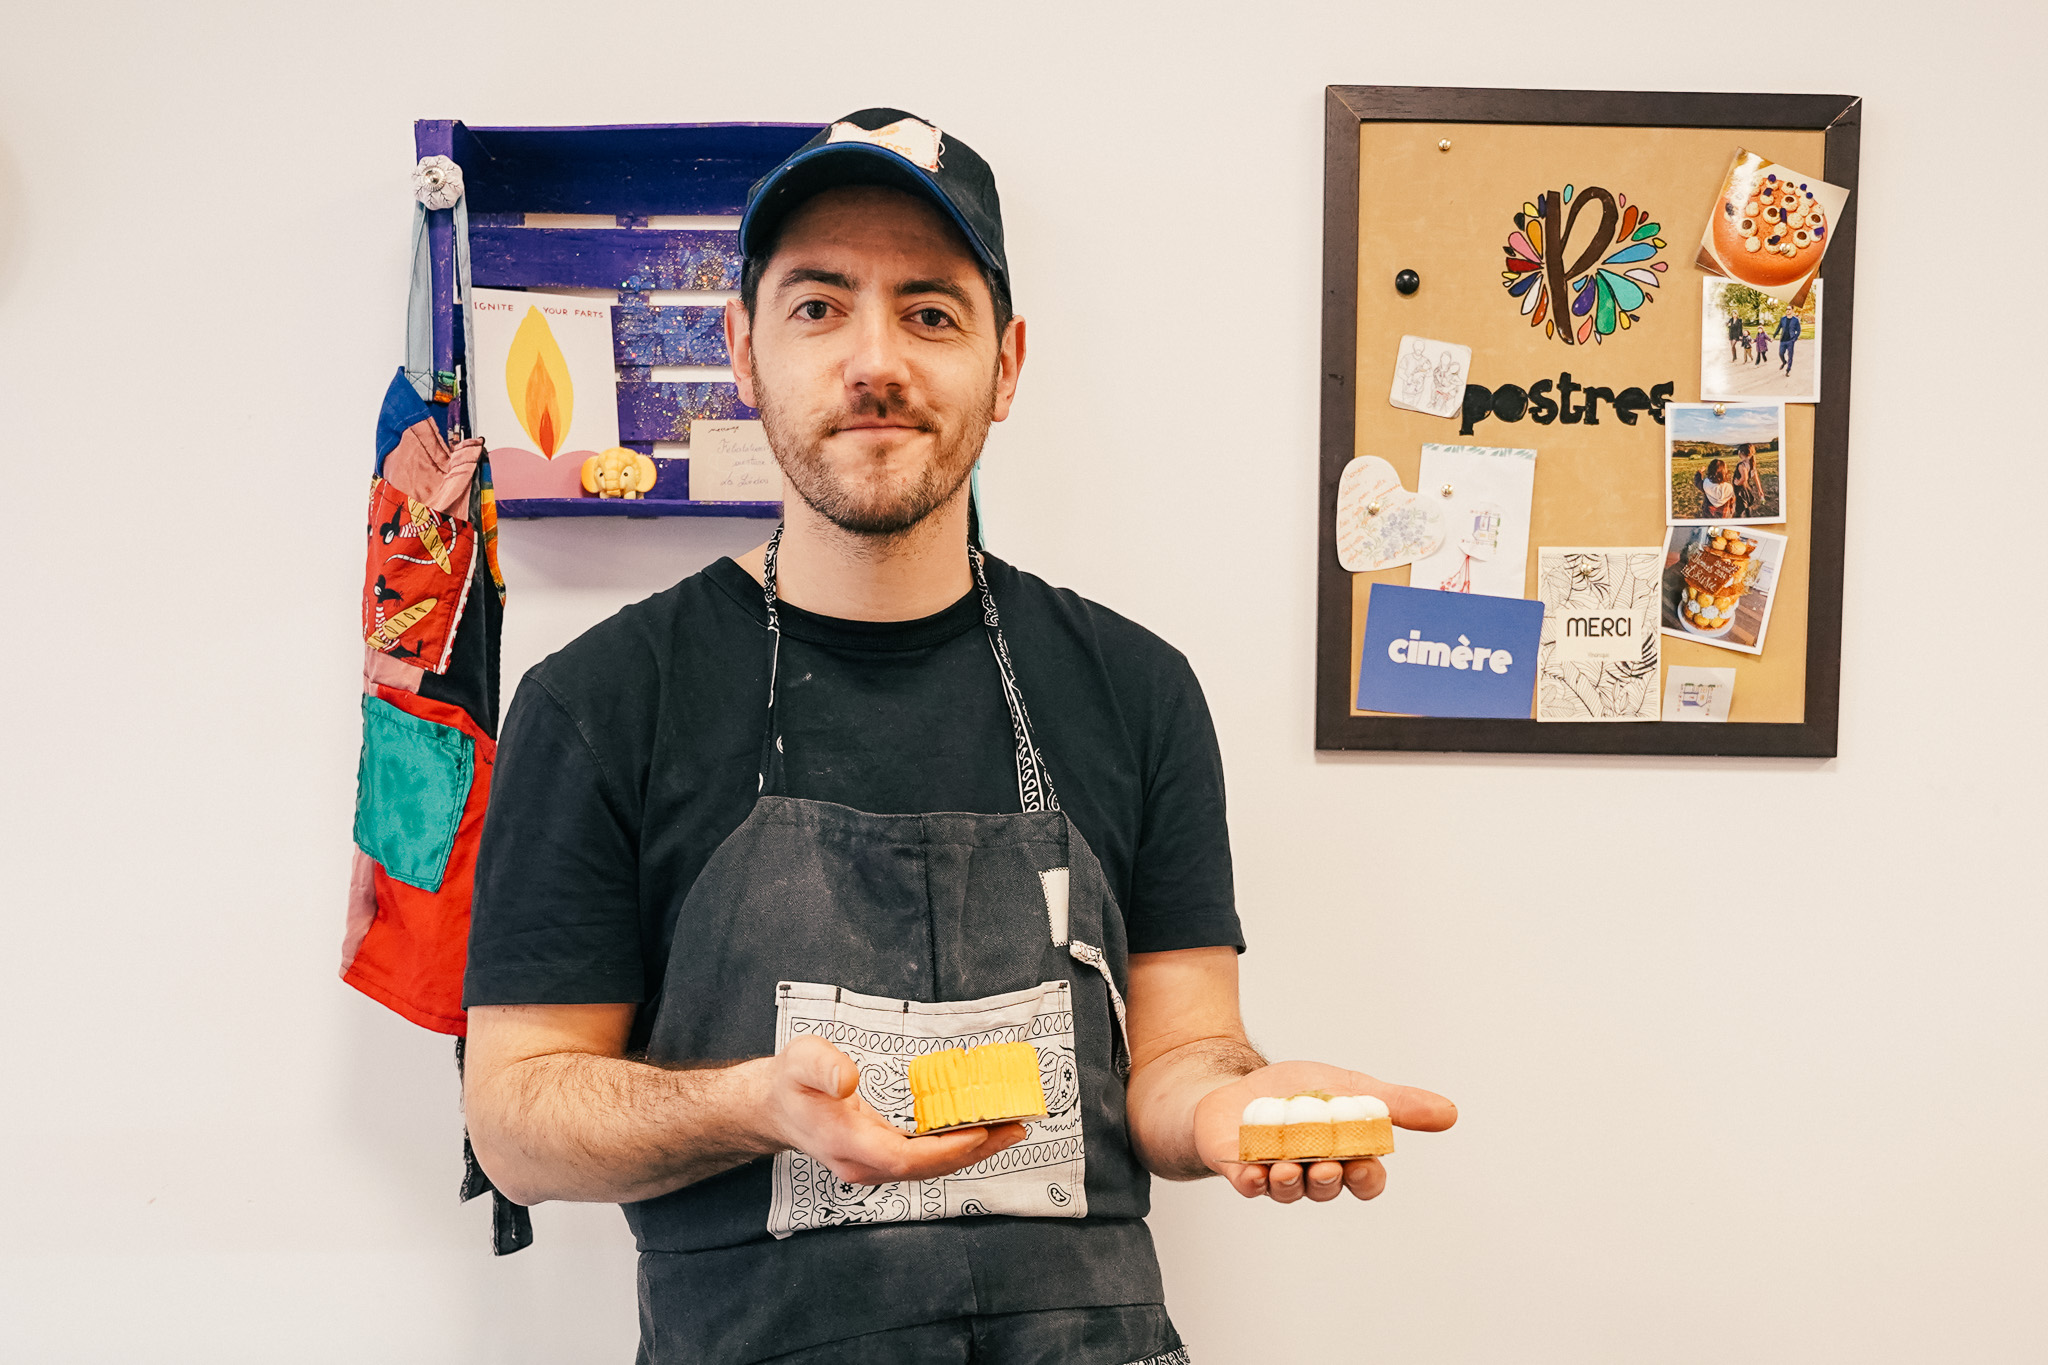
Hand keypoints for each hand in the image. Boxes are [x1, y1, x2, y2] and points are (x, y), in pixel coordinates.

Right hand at [763, 1035, 1025, 1185]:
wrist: (776, 1107)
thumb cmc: (791, 1083)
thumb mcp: (801, 1061)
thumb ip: (823, 1068)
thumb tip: (848, 1080)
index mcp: (846, 1143)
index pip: (904, 1158)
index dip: (945, 1150)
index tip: (980, 1133)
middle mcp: (864, 1163)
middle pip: (927, 1168)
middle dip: (974, 1151)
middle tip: (1015, 1127)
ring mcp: (874, 1165)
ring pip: (930, 1167)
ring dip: (972, 1151)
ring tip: (1011, 1128)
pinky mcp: (883, 1157)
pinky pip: (925, 1158)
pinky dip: (956, 1146)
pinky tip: (982, 1130)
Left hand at [1193, 1060, 1455, 1203]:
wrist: (1240, 1081)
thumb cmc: (1300, 1091)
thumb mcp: (1352, 1088)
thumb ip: (1397, 1103)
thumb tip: (1450, 1113)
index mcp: (1344, 1157)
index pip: (1365, 1181)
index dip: (1367, 1178)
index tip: (1364, 1164)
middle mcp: (1312, 1173)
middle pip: (1327, 1189)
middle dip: (1330, 1180)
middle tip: (1328, 1166)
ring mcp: (1274, 1173)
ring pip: (1288, 1190)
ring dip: (1291, 1183)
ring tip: (1289, 1168)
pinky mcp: (1239, 1168)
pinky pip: (1246, 1184)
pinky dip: (1250, 1180)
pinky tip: (1252, 1172)